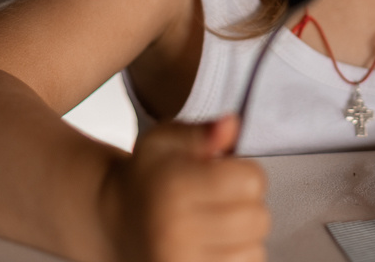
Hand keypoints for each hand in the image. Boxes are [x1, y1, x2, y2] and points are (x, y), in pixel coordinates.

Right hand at [109, 115, 269, 261]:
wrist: (116, 222)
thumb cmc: (148, 178)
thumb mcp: (166, 140)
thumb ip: (202, 132)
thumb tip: (232, 126)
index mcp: (175, 188)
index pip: (252, 181)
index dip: (244, 172)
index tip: (223, 173)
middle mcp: (177, 231)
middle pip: (258, 218)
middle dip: (247, 205)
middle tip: (220, 199)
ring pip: (255, 249)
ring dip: (244, 236)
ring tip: (215, 223)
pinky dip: (237, 257)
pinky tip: (214, 245)